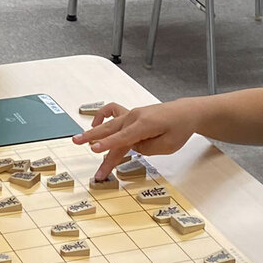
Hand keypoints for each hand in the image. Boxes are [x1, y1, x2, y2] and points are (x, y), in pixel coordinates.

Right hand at [72, 102, 196, 179]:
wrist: (185, 113)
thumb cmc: (179, 128)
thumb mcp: (168, 146)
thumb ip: (147, 149)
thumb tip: (132, 148)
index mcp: (144, 125)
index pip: (122, 138)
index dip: (107, 145)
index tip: (94, 150)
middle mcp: (134, 117)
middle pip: (110, 131)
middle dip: (92, 138)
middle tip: (77, 143)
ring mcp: (131, 114)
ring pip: (109, 126)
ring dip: (93, 132)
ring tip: (79, 139)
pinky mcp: (131, 114)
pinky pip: (112, 112)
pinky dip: (101, 117)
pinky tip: (95, 125)